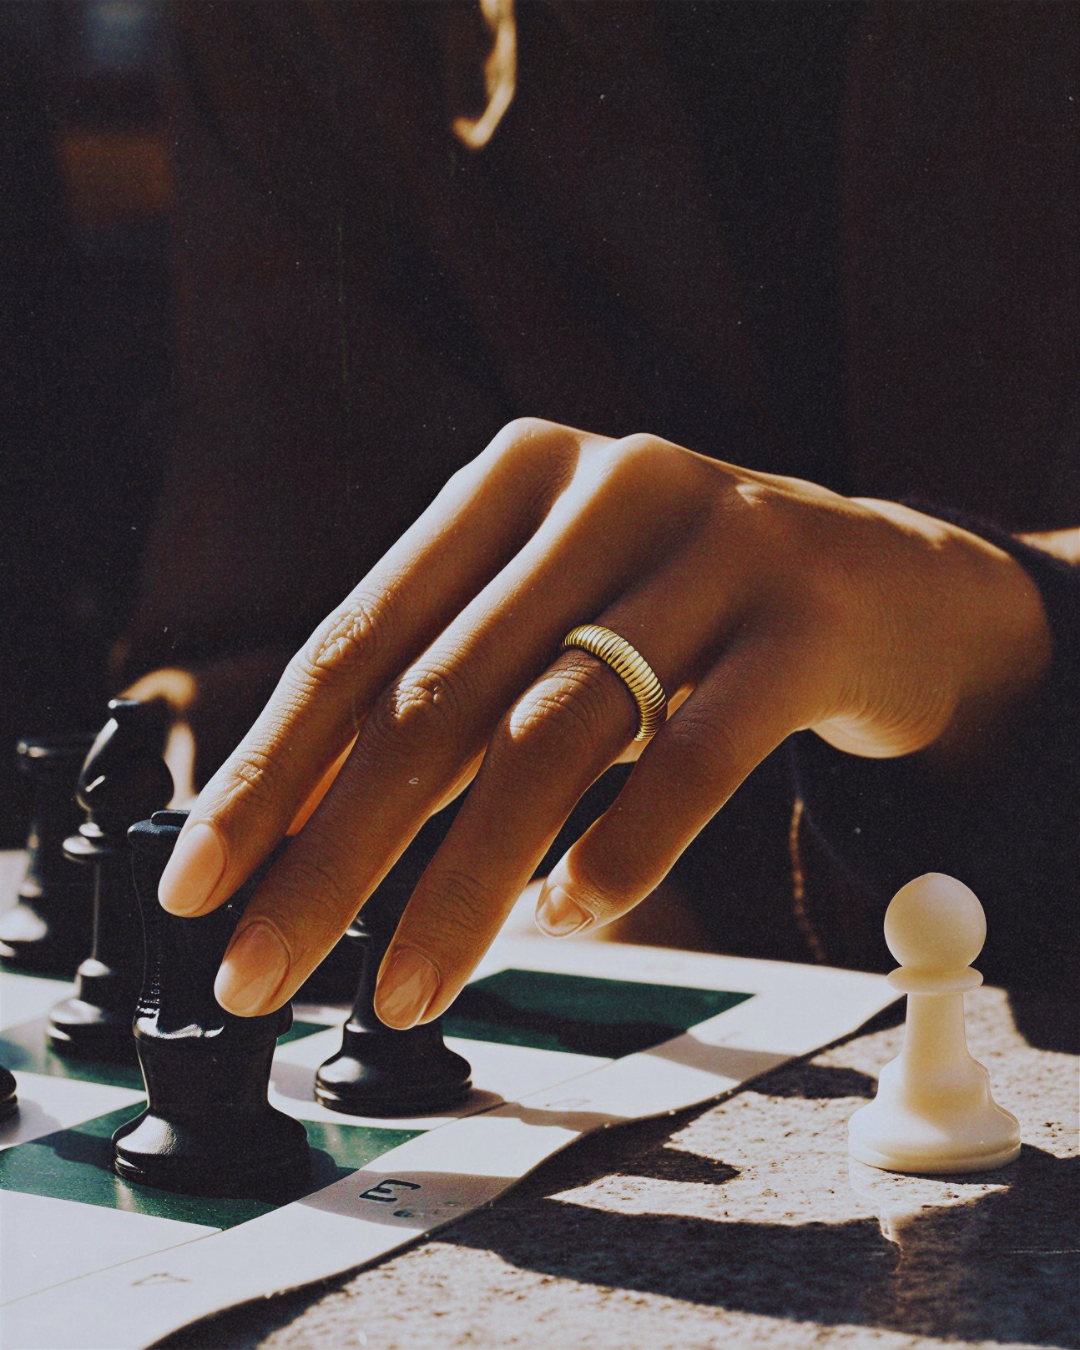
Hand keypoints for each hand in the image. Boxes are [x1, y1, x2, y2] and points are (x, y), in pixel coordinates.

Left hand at [155, 419, 1049, 1024]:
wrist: (883, 580)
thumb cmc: (683, 609)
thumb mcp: (556, 613)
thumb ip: (449, 692)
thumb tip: (304, 826)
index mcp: (513, 476)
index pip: (360, 638)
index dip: (272, 769)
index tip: (199, 884)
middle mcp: (606, 488)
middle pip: (441, 696)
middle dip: (336, 853)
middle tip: (261, 970)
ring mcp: (716, 547)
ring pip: (556, 734)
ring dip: (464, 883)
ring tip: (407, 988)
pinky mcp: (805, 626)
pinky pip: (695, 758)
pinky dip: (622, 853)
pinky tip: (570, 918)